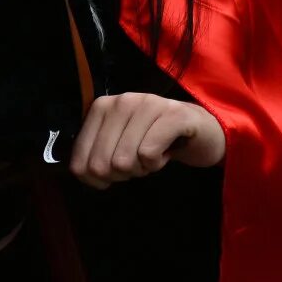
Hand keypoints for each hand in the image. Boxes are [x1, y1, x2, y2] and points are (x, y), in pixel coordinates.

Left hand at [69, 92, 224, 189]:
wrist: (202, 130)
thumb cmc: (155, 141)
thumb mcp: (119, 147)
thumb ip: (97, 158)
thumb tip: (86, 175)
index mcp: (101, 107)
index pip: (79, 159)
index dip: (95, 179)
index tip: (114, 175)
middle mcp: (121, 101)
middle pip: (101, 164)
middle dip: (121, 174)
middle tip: (138, 163)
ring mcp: (148, 104)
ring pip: (124, 161)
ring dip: (141, 168)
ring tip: (153, 155)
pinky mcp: (173, 114)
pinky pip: (148, 154)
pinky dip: (157, 164)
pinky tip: (166, 153)